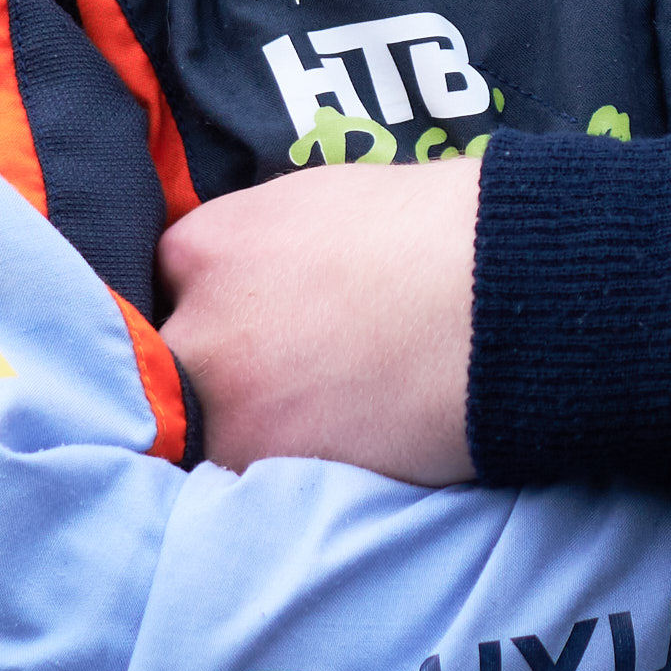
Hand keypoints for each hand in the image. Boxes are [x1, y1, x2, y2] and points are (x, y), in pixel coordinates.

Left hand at [157, 153, 481, 479]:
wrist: (505, 297)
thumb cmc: (436, 229)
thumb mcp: (324, 200)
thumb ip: (263, 238)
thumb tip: (256, 271)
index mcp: (210, 245)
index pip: (165, 279)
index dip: (209, 296)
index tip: (243, 309)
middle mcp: (199, 327)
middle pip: (170, 360)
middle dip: (212, 363)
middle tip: (275, 366)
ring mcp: (227, 405)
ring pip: (203, 426)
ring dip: (244, 422)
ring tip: (316, 409)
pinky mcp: (267, 466)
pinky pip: (252, 470)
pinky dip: (285, 460)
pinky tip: (337, 437)